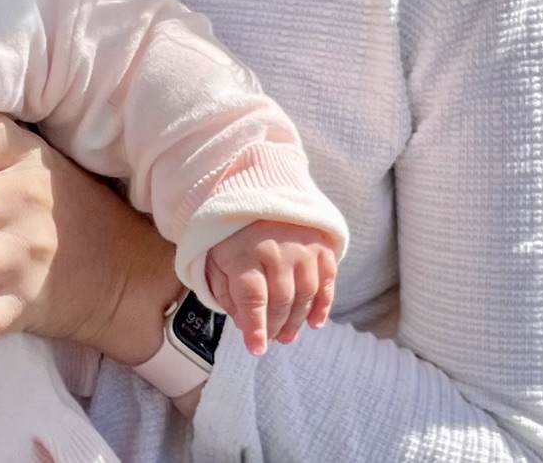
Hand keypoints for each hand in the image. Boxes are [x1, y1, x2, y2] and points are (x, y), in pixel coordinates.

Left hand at [204, 221, 336, 354]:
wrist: (256, 192)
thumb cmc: (232, 234)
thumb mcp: (214, 258)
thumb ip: (226, 292)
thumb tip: (244, 324)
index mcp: (244, 252)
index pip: (253, 297)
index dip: (255, 327)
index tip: (256, 349)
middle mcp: (276, 249)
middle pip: (281, 299)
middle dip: (276, 326)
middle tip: (272, 340)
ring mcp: (302, 246)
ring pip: (305, 293)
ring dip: (297, 320)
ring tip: (287, 336)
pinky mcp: (320, 245)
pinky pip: (327, 280)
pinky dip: (323, 305)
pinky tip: (314, 322)